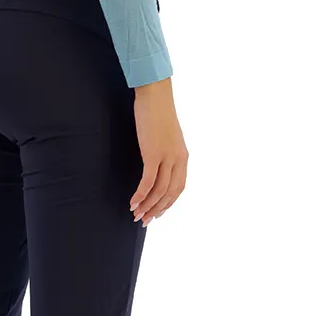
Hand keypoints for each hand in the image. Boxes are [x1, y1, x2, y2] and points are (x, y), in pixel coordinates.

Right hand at [130, 78, 187, 225]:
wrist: (155, 94)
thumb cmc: (157, 113)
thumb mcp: (165, 137)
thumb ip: (164, 152)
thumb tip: (155, 165)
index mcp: (183, 156)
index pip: (179, 188)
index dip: (167, 204)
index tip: (156, 213)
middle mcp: (178, 159)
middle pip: (170, 193)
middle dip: (156, 210)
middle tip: (144, 220)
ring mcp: (167, 156)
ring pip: (159, 191)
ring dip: (147, 205)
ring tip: (136, 215)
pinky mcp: (153, 153)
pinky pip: (148, 181)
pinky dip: (141, 194)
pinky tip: (133, 202)